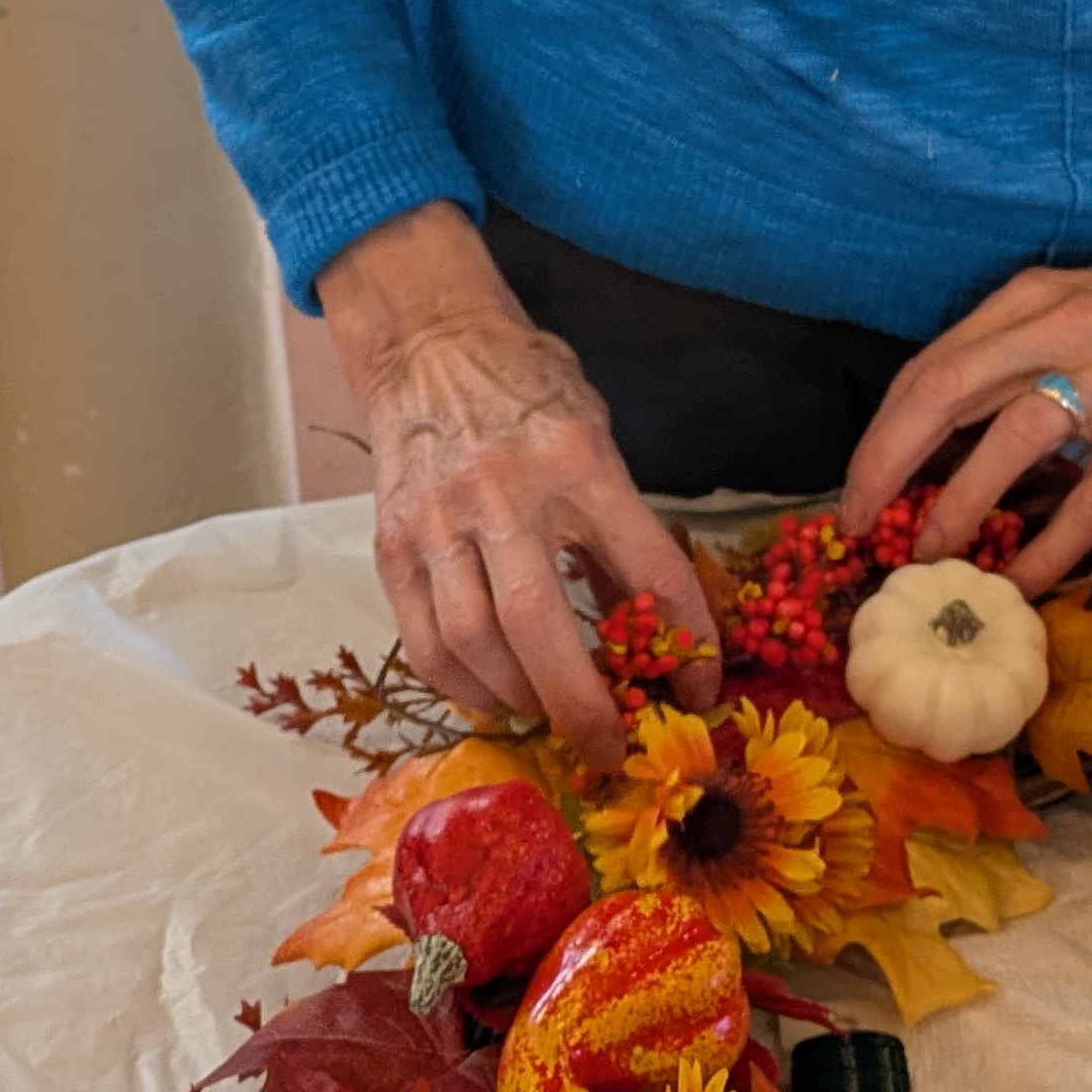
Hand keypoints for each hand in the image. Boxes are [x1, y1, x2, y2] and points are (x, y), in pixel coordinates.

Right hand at [316, 202, 717, 766]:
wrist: (429, 344)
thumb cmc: (529, 391)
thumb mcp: (597, 437)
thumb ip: (621, 527)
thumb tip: (653, 631)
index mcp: (576, 461)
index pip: (649, 567)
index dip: (685, 640)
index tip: (699, 688)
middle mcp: (502, 493)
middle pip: (541, 627)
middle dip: (581, 706)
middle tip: (610, 747)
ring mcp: (437, 522)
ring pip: (473, 644)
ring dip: (520, 700)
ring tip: (552, 716)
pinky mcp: (392, 545)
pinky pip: (424, 641)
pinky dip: (463, 686)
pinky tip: (496, 694)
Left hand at [840, 236, 1091, 595]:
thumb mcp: (1081, 304)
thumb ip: (1019, 350)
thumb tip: (950, 427)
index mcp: (1035, 299)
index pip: (931, 365)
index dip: (882, 432)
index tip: (858, 487)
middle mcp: (1064, 329)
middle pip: (945, 393)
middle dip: (887, 464)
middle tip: (862, 523)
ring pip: (1008, 443)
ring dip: (958, 507)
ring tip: (932, 557)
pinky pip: (1090, 498)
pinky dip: (1049, 547)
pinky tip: (1023, 581)